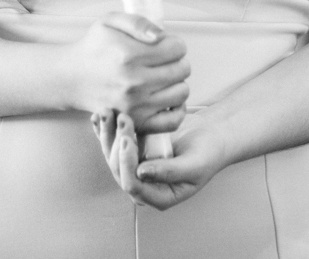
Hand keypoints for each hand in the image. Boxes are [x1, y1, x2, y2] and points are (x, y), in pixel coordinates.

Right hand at [64, 13, 189, 133]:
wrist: (72, 78)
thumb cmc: (94, 48)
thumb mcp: (110, 22)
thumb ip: (138, 23)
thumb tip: (160, 36)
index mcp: (129, 55)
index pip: (177, 48)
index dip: (174, 43)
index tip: (163, 45)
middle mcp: (133, 83)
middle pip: (182, 70)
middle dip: (177, 61)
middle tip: (162, 61)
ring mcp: (136, 106)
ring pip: (182, 93)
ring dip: (177, 83)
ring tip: (162, 78)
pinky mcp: (136, 122)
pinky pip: (173, 121)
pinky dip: (177, 109)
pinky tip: (167, 97)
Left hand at [92, 109, 226, 210]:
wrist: (210, 137)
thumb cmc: (207, 154)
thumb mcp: (194, 165)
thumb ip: (170, 172)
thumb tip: (141, 174)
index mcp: (158, 196)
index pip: (133, 185)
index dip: (127, 164)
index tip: (128, 140)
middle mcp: (143, 184)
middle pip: (118, 169)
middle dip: (117, 143)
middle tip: (122, 119)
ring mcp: (136, 167)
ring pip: (112, 154)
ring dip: (108, 134)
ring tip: (108, 113)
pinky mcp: (133, 151)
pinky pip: (115, 142)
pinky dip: (105, 130)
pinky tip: (98, 117)